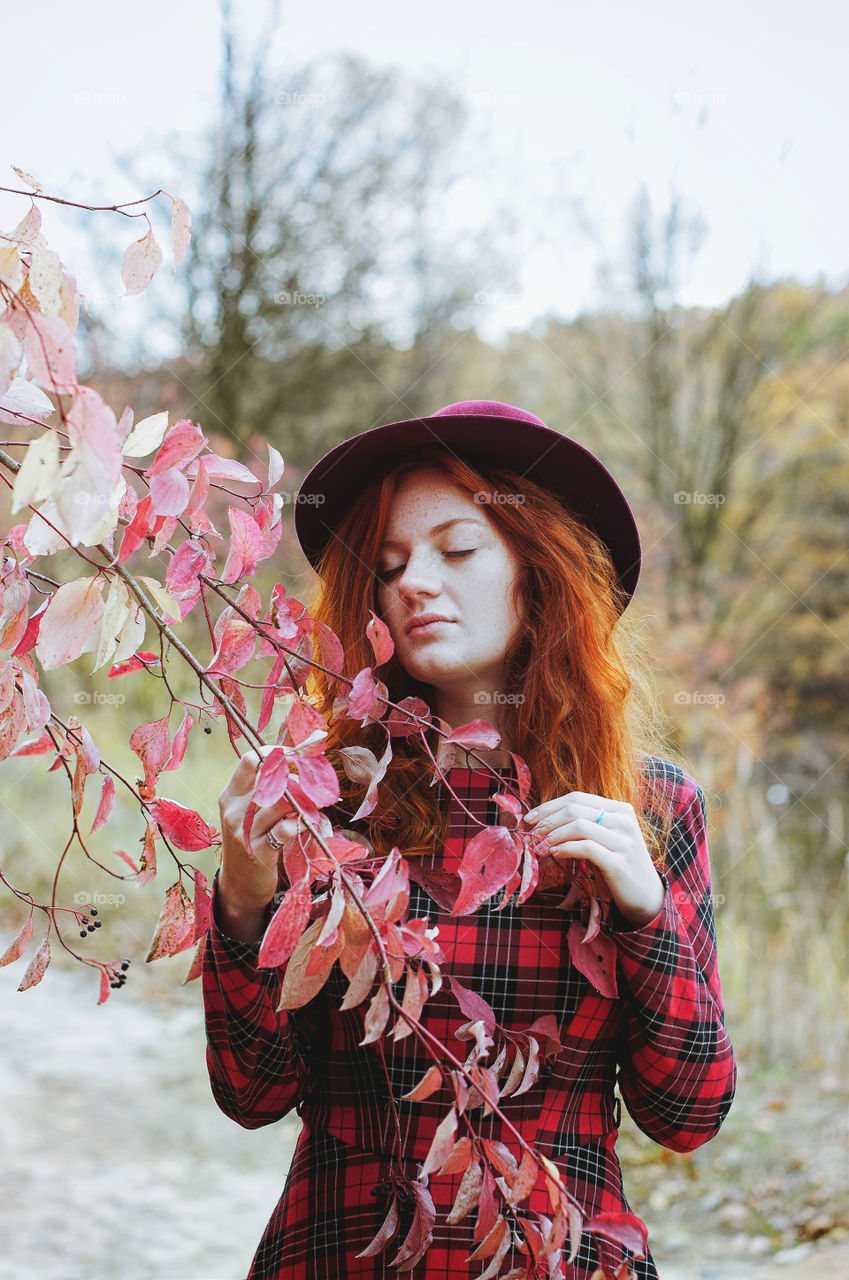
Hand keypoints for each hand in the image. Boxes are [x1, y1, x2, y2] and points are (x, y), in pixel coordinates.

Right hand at [217, 745, 300, 939]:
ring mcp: (244, 832)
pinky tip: (304, 824)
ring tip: (316, 804)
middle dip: (298, 778)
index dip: (276, 753)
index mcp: (231, 794)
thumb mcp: (250, 812)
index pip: (250, 760)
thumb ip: (267, 789)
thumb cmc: (251, 840)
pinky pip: (284, 830)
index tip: (298, 756)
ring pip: (281, 802)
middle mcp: (234, 810)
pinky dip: (299, 823)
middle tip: (315, 783)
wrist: (239, 884)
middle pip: (271, 779)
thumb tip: (297, 762)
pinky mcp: (259, 852)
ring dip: (305, 800)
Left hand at [522, 791, 664, 926]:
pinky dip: (565, 849)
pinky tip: (554, 854)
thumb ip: (585, 825)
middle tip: (531, 834)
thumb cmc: (619, 864)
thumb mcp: (606, 838)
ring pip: (578, 826)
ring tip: (539, 848)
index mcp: (620, 809)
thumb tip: (545, 821)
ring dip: (552, 836)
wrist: (646, 895)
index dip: (550, 806)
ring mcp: (623, 840)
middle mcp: (623, 820)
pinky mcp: (619, 862)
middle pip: (575, 809)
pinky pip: (585, 848)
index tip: (530, 817)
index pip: (577, 798)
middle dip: (547, 821)